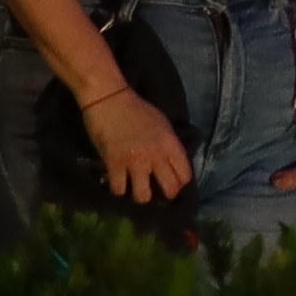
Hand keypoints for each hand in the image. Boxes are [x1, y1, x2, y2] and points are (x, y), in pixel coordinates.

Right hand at [73, 83, 193, 204]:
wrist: (110, 99)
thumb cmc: (137, 110)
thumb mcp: (162, 125)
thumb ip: (169, 147)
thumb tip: (172, 167)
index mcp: (171, 144)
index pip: (185, 174)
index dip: (180, 183)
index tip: (172, 183)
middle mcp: (156, 155)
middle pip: (169, 190)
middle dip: (164, 195)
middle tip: (156, 190)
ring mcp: (135, 161)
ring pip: (143, 196)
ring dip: (140, 196)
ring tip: (135, 188)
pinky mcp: (114, 164)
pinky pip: (119, 190)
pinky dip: (118, 189)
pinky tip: (118, 182)